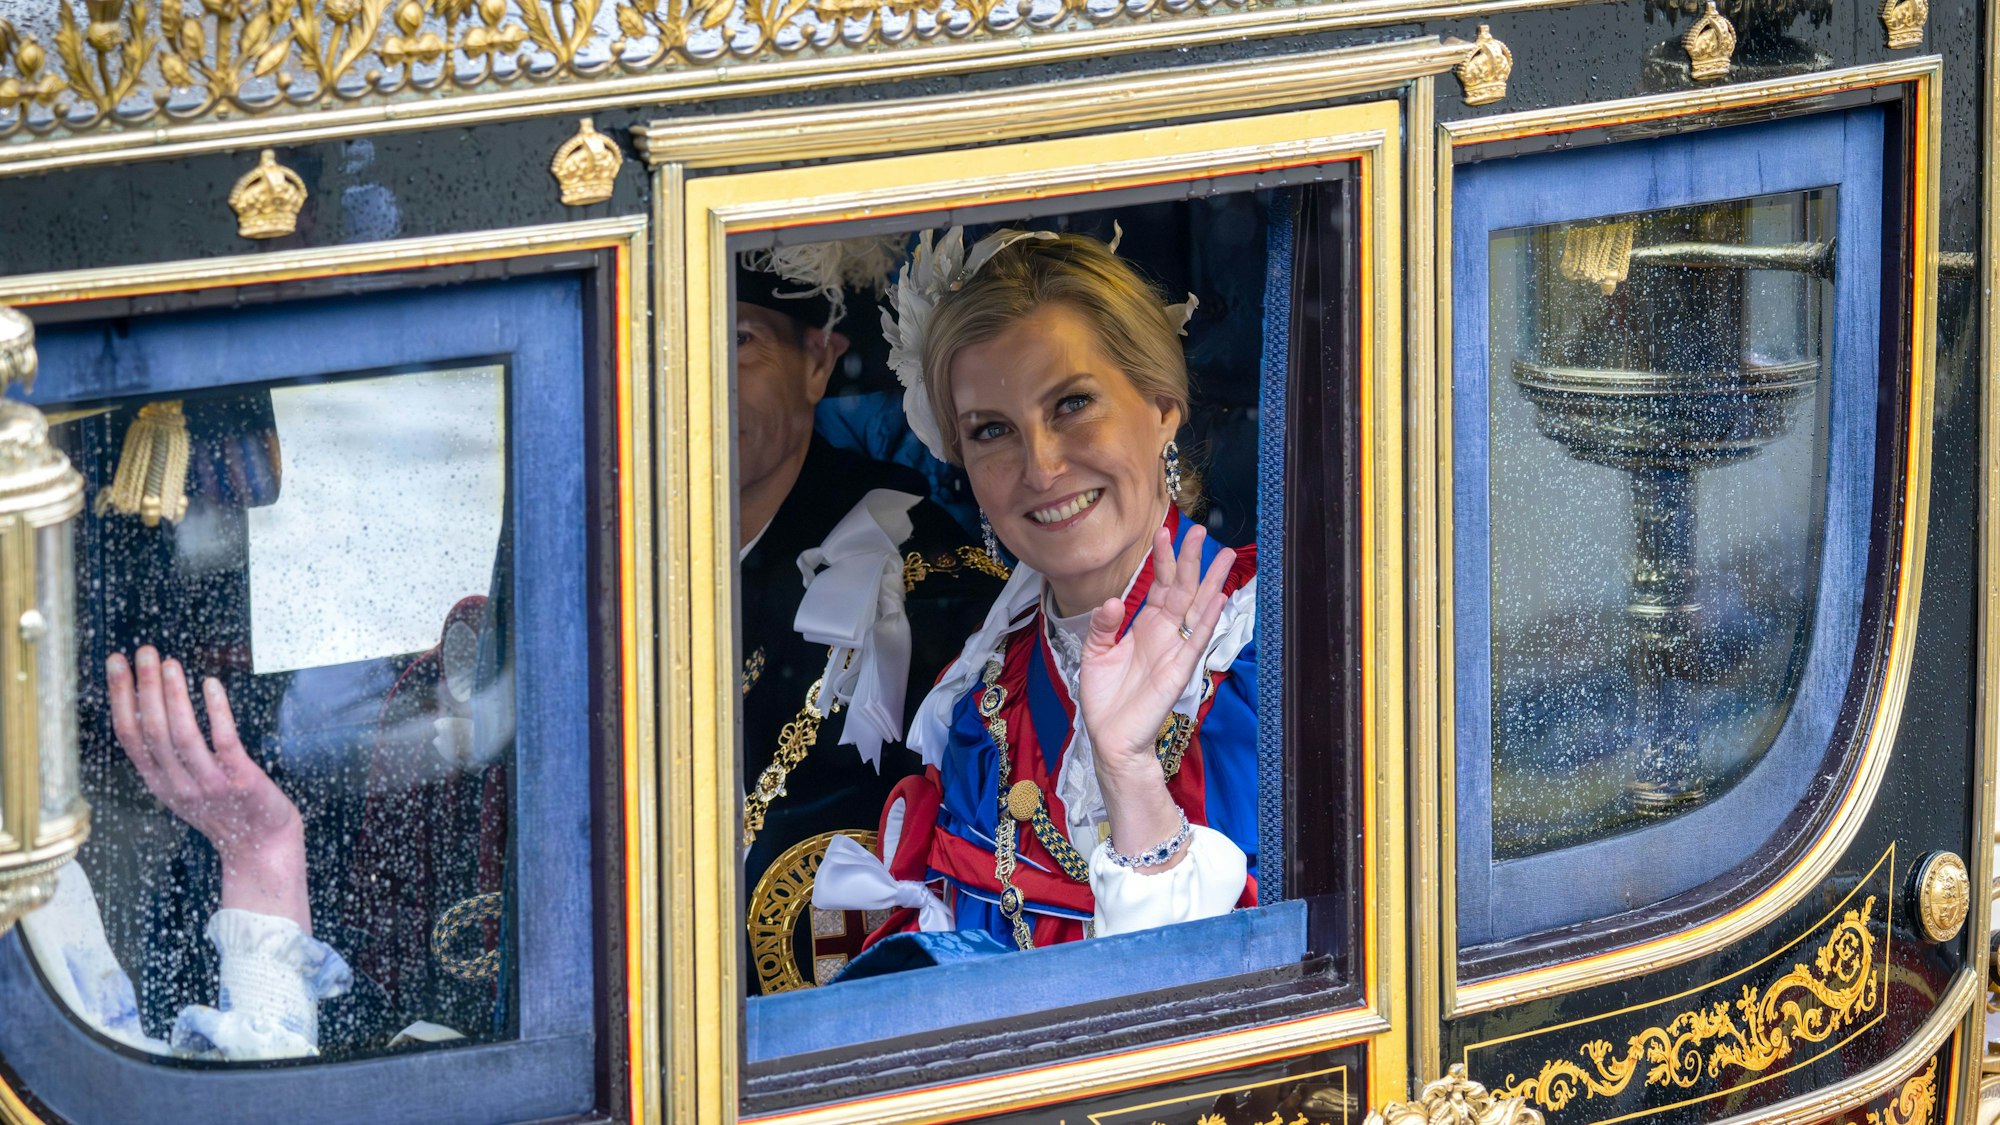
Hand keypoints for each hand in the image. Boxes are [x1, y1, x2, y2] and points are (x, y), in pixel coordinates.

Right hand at [107, 647, 310, 931]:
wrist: (263, 848)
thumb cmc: (227, 810)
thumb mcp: (185, 787)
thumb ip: (168, 757)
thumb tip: (152, 707)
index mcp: (159, 783)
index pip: (130, 736)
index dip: (120, 698)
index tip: (117, 664)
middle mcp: (177, 784)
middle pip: (152, 730)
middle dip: (144, 687)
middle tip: (142, 652)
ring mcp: (208, 784)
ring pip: (181, 735)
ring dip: (173, 695)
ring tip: (169, 663)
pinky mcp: (239, 780)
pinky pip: (223, 741)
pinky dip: (215, 711)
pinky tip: (211, 685)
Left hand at [1077, 525, 1235, 869]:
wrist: (1111, 736)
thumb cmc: (1105, 697)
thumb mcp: (1095, 653)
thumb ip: (1103, 624)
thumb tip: (1114, 600)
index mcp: (1144, 626)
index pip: (1159, 585)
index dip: (1162, 559)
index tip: (1165, 532)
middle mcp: (1164, 633)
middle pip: (1183, 589)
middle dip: (1191, 560)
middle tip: (1200, 530)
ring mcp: (1175, 649)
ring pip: (1198, 608)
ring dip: (1211, 582)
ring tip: (1225, 554)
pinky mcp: (1179, 669)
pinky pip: (1197, 639)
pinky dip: (1208, 618)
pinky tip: (1218, 597)